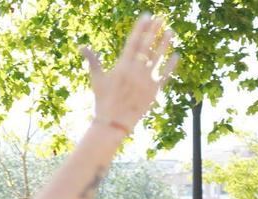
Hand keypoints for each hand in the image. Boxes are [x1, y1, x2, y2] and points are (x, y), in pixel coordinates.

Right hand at [83, 15, 176, 132]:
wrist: (114, 122)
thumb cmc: (103, 100)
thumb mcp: (96, 79)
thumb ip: (92, 61)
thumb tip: (81, 47)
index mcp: (122, 66)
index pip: (133, 42)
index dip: (141, 28)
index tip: (146, 16)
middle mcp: (136, 70)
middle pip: (147, 46)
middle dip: (154, 30)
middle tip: (160, 18)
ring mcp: (147, 79)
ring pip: (158, 57)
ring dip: (165, 43)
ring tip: (170, 31)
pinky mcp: (155, 89)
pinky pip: (165, 74)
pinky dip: (171, 64)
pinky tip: (176, 55)